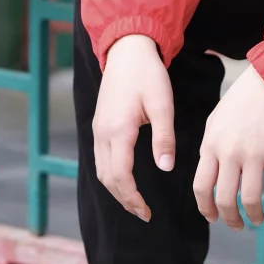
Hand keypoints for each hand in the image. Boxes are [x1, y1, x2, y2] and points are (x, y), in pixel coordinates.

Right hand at [92, 34, 175, 222]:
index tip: (147, 212)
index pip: (121, 176)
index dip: (133, 198)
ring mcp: (98, 129)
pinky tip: (124, 179)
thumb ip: (164, 137)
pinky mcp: (99, 124)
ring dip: (116, 190)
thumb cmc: (147, 75)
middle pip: (107, 179)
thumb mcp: (162, 104)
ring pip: (101, 170)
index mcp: (119, 130)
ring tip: (135, 202)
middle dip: (124, 199)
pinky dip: (111, 175)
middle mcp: (103, 133)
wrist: (127, 50)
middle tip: (144, 213)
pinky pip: (100, 158)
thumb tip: (166, 167)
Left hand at [193, 65, 263, 228]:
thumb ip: (210, 148)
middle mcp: (230, 152)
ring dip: (254, 216)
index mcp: (210, 145)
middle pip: (224, 197)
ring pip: (250, 198)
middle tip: (236, 225)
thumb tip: (211, 174)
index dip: (205, 208)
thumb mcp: (215, 121)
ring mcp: (254, 153)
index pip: (200, 186)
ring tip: (258, 221)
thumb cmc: (242, 101)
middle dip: (230, 218)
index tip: (213, 217)